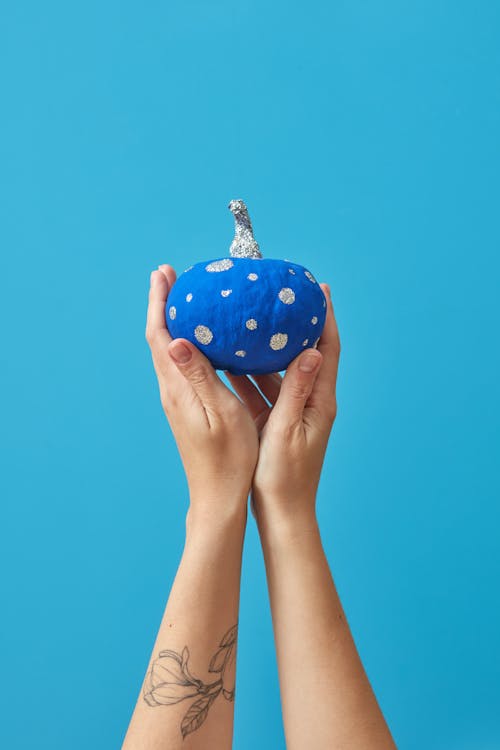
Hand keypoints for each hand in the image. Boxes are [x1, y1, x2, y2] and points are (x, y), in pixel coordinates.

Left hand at [145, 265, 258, 518]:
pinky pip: (181, 364)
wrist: (218, 496)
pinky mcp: (187, 407)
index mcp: (178, 389)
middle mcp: (172, 391)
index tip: (163, 274)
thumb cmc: (229, 458)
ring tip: (186, 297)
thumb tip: (175, 339)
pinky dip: (185, 341)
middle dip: (163, 304)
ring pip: (169, 351)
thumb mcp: (220, 413)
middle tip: (171, 275)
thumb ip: (199, 375)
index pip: (161, 336)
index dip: (159, 302)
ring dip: (173, 320)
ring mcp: (178, 400)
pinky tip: (202, 339)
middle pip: (160, 338)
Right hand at [226, 283, 339, 528]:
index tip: (320, 289)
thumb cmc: (285, 477)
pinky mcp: (274, 420)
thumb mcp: (288, 430)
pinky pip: (261, 388)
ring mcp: (290, 411)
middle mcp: (308, 401)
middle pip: (304, 353)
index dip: (326, 318)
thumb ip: (297, 390)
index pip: (327, 349)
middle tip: (280, 296)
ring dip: (266, 346)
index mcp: (320, 402)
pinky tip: (229, 357)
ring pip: (278, 369)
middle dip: (293, 324)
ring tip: (249, 319)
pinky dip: (248, 372)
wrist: (281, 513)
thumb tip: (312, 350)